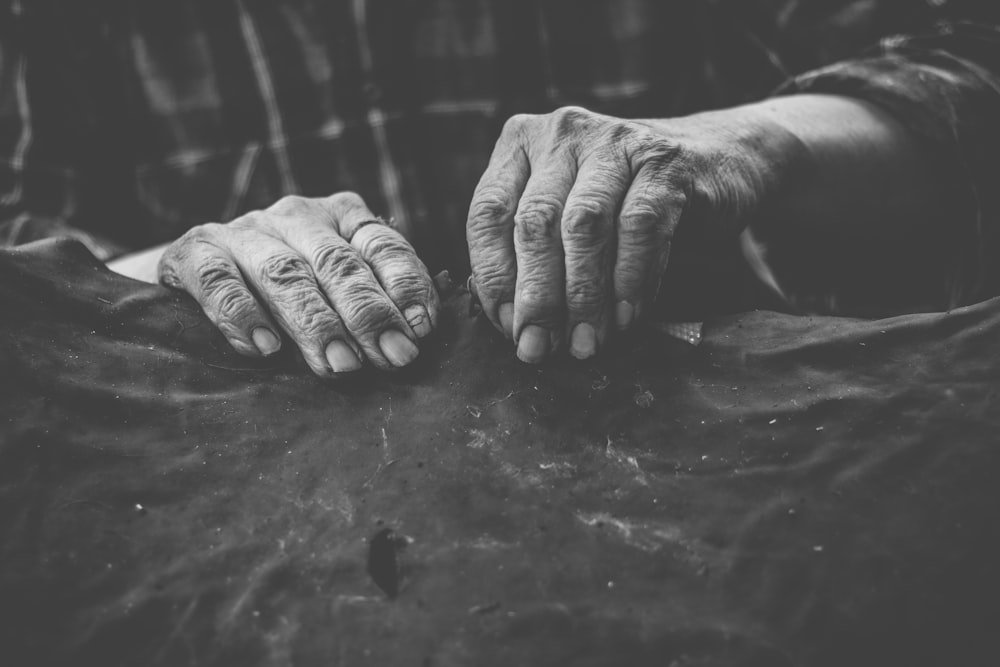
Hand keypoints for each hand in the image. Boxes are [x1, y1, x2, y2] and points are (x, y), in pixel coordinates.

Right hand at [159, 192, 438, 376]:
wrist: (195, 279)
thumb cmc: (287, 299)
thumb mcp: (334, 294)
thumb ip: (371, 306)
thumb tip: (415, 341)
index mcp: (341, 218)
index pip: (382, 245)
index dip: (404, 285)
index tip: (421, 329)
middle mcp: (296, 217)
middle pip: (337, 263)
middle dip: (369, 313)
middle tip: (393, 356)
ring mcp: (244, 231)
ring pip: (285, 272)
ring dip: (315, 321)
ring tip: (340, 363)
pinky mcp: (194, 251)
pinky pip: (217, 279)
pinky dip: (241, 313)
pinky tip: (264, 348)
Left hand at [467, 105, 795, 361]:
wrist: (715, 160)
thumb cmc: (621, 201)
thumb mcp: (566, 213)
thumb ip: (532, 254)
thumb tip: (512, 325)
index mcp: (520, 141)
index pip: (488, 214)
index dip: (495, 278)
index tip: (508, 328)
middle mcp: (562, 132)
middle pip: (534, 224)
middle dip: (537, 297)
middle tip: (540, 349)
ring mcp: (614, 139)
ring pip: (584, 226)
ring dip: (584, 296)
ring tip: (586, 342)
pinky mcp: (663, 159)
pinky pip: (640, 226)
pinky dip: (631, 279)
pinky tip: (628, 316)